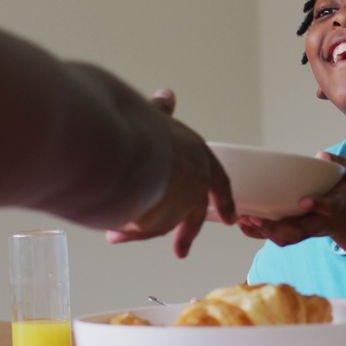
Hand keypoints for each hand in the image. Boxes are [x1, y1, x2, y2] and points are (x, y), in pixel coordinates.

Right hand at [106, 89, 235, 257]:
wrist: (119, 144)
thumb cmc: (132, 124)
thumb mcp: (151, 115)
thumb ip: (159, 112)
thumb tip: (167, 94)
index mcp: (198, 153)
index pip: (219, 180)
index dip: (224, 199)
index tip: (231, 218)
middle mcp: (196, 179)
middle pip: (196, 212)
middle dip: (187, 232)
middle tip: (182, 251)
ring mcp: (181, 200)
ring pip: (166, 223)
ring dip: (141, 230)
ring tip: (114, 236)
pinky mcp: (163, 218)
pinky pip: (147, 229)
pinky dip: (130, 232)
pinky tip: (113, 233)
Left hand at [237, 152, 345, 246]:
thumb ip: (341, 164)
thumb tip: (321, 156)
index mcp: (338, 207)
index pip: (329, 208)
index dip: (318, 205)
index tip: (305, 201)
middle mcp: (321, 222)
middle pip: (300, 232)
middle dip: (277, 229)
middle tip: (257, 219)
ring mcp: (308, 230)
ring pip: (286, 238)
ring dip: (264, 232)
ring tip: (244, 220)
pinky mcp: (297, 231)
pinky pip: (278, 237)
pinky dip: (260, 233)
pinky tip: (243, 223)